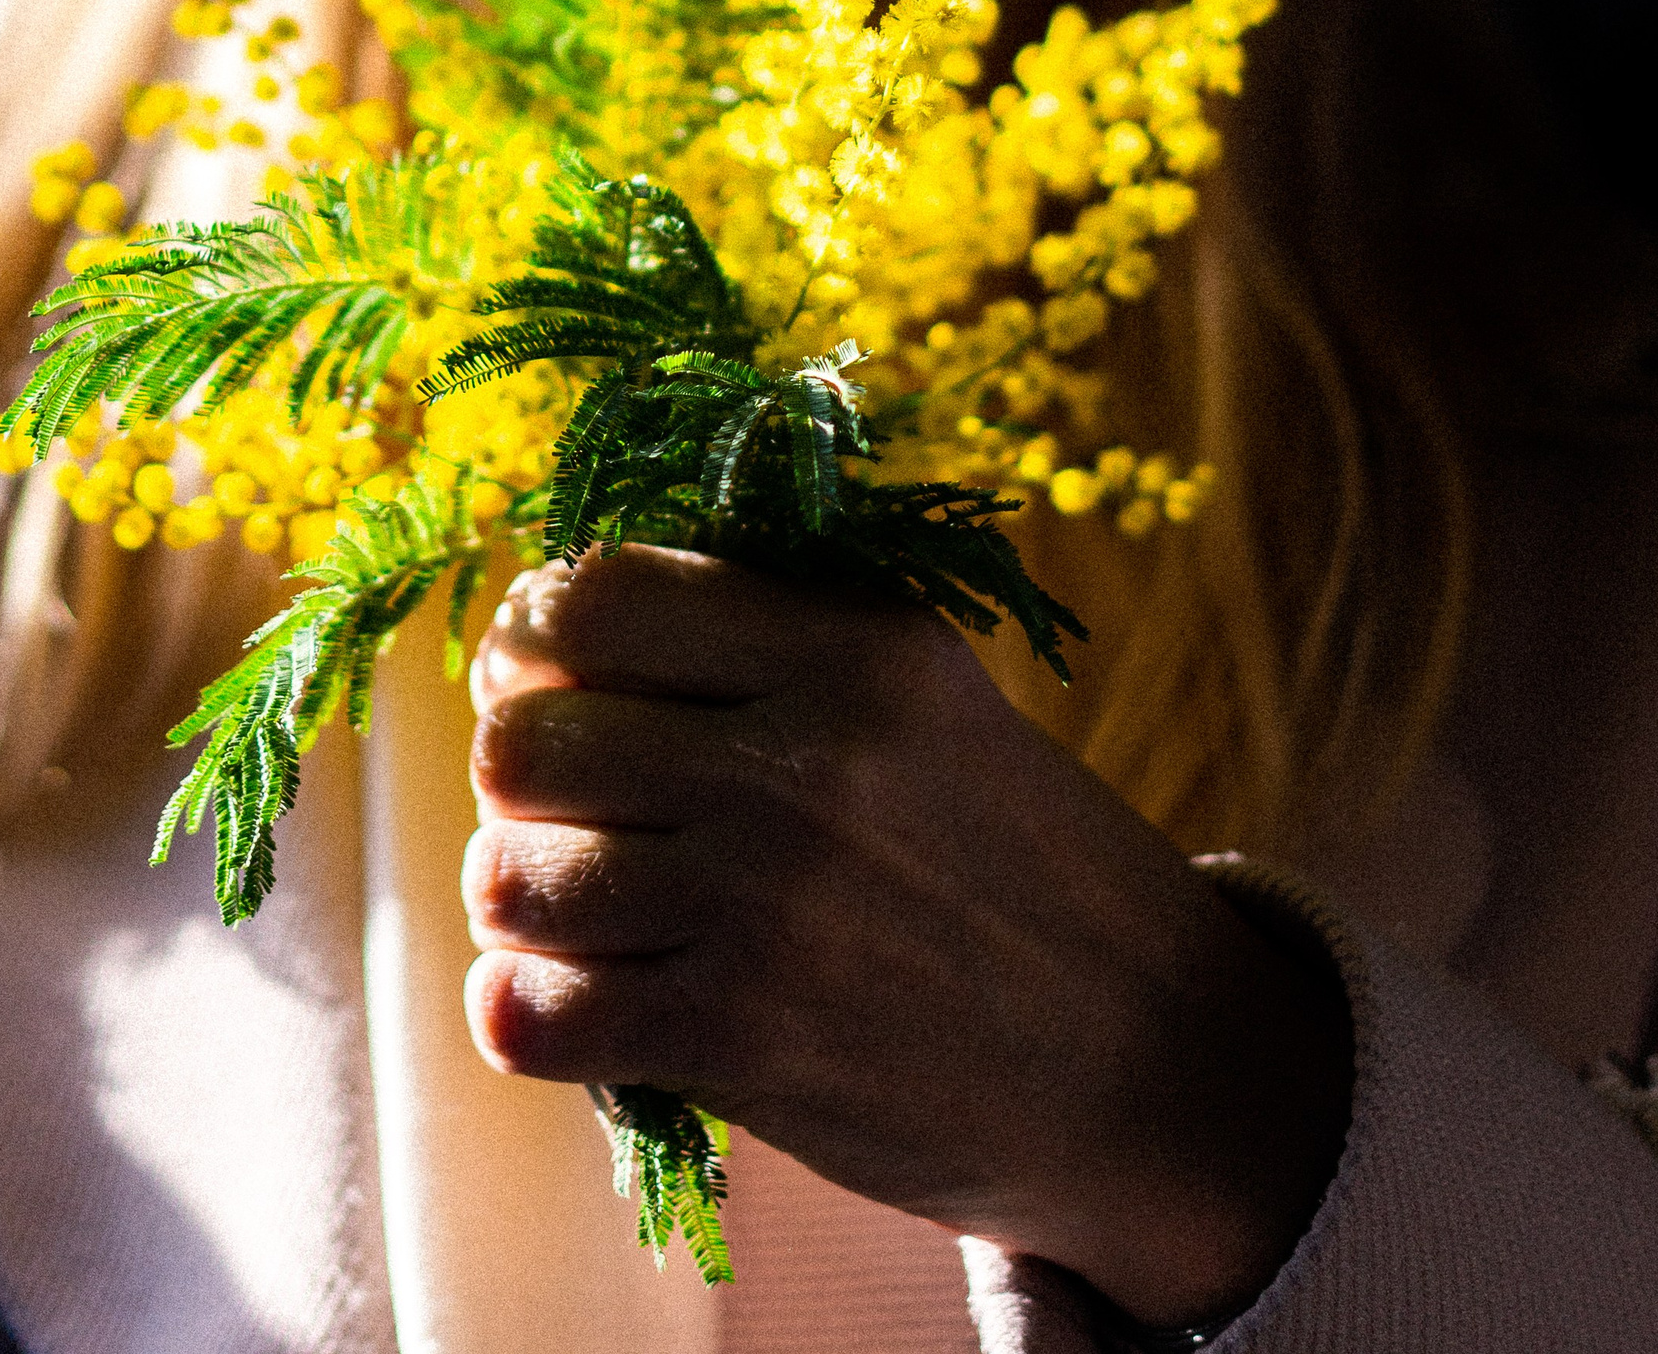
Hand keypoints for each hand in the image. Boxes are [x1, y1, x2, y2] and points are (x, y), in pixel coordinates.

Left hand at [463, 545, 1348, 1330]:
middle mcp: (802, 762)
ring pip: (510, 877)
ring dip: (519, 901)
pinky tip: (575, 1006)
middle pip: (523, 739)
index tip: (543, 676)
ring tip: (576, 913)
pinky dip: (526, 1013)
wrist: (1147, 1062)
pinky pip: (533, 1014)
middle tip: (567, 813)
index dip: (532, 637)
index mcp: (847, 647)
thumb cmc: (1009, 859)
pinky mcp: (745, 1041)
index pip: (591, 595)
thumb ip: (759, 637)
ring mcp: (768, 906)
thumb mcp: (922, 690)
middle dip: (520, 782)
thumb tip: (552, 612)